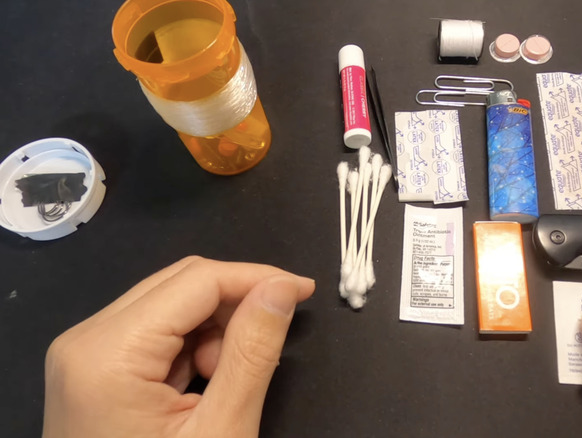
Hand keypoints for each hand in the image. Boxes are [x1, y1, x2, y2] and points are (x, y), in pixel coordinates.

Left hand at [42, 256, 314, 437]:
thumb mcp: (221, 431)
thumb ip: (252, 352)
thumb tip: (283, 288)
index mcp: (109, 352)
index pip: (195, 281)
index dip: (256, 277)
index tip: (304, 290)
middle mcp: (86, 339)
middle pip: (179, 285)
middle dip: (234, 304)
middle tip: (273, 338)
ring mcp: (84, 353)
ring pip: (168, 305)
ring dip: (213, 330)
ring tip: (229, 381)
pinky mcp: (91, 367)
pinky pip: (153, 332)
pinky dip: (192, 348)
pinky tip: (204, 384)